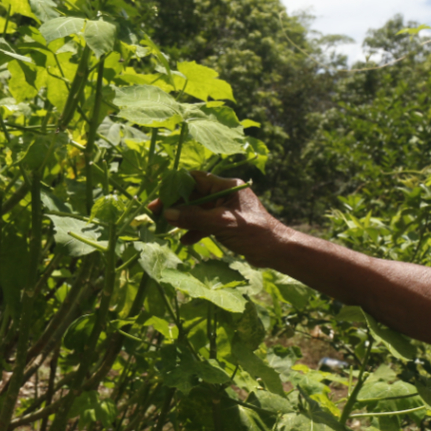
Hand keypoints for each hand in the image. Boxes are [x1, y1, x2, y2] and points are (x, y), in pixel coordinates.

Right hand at [148, 171, 291, 265]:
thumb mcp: (222, 224)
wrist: (275, 251)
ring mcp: (225, 209)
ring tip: (164, 227)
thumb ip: (195, 218)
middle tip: (155, 213)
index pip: (196, 179)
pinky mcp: (226, 224)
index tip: (160, 195)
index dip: (176, 186)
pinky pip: (205, 223)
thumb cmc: (254, 233)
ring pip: (198, 210)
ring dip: (183, 218)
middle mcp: (225, 194)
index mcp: (227, 185)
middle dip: (176, 205)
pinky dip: (195, 230)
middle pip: (194, 195)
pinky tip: (184, 240)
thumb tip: (167, 213)